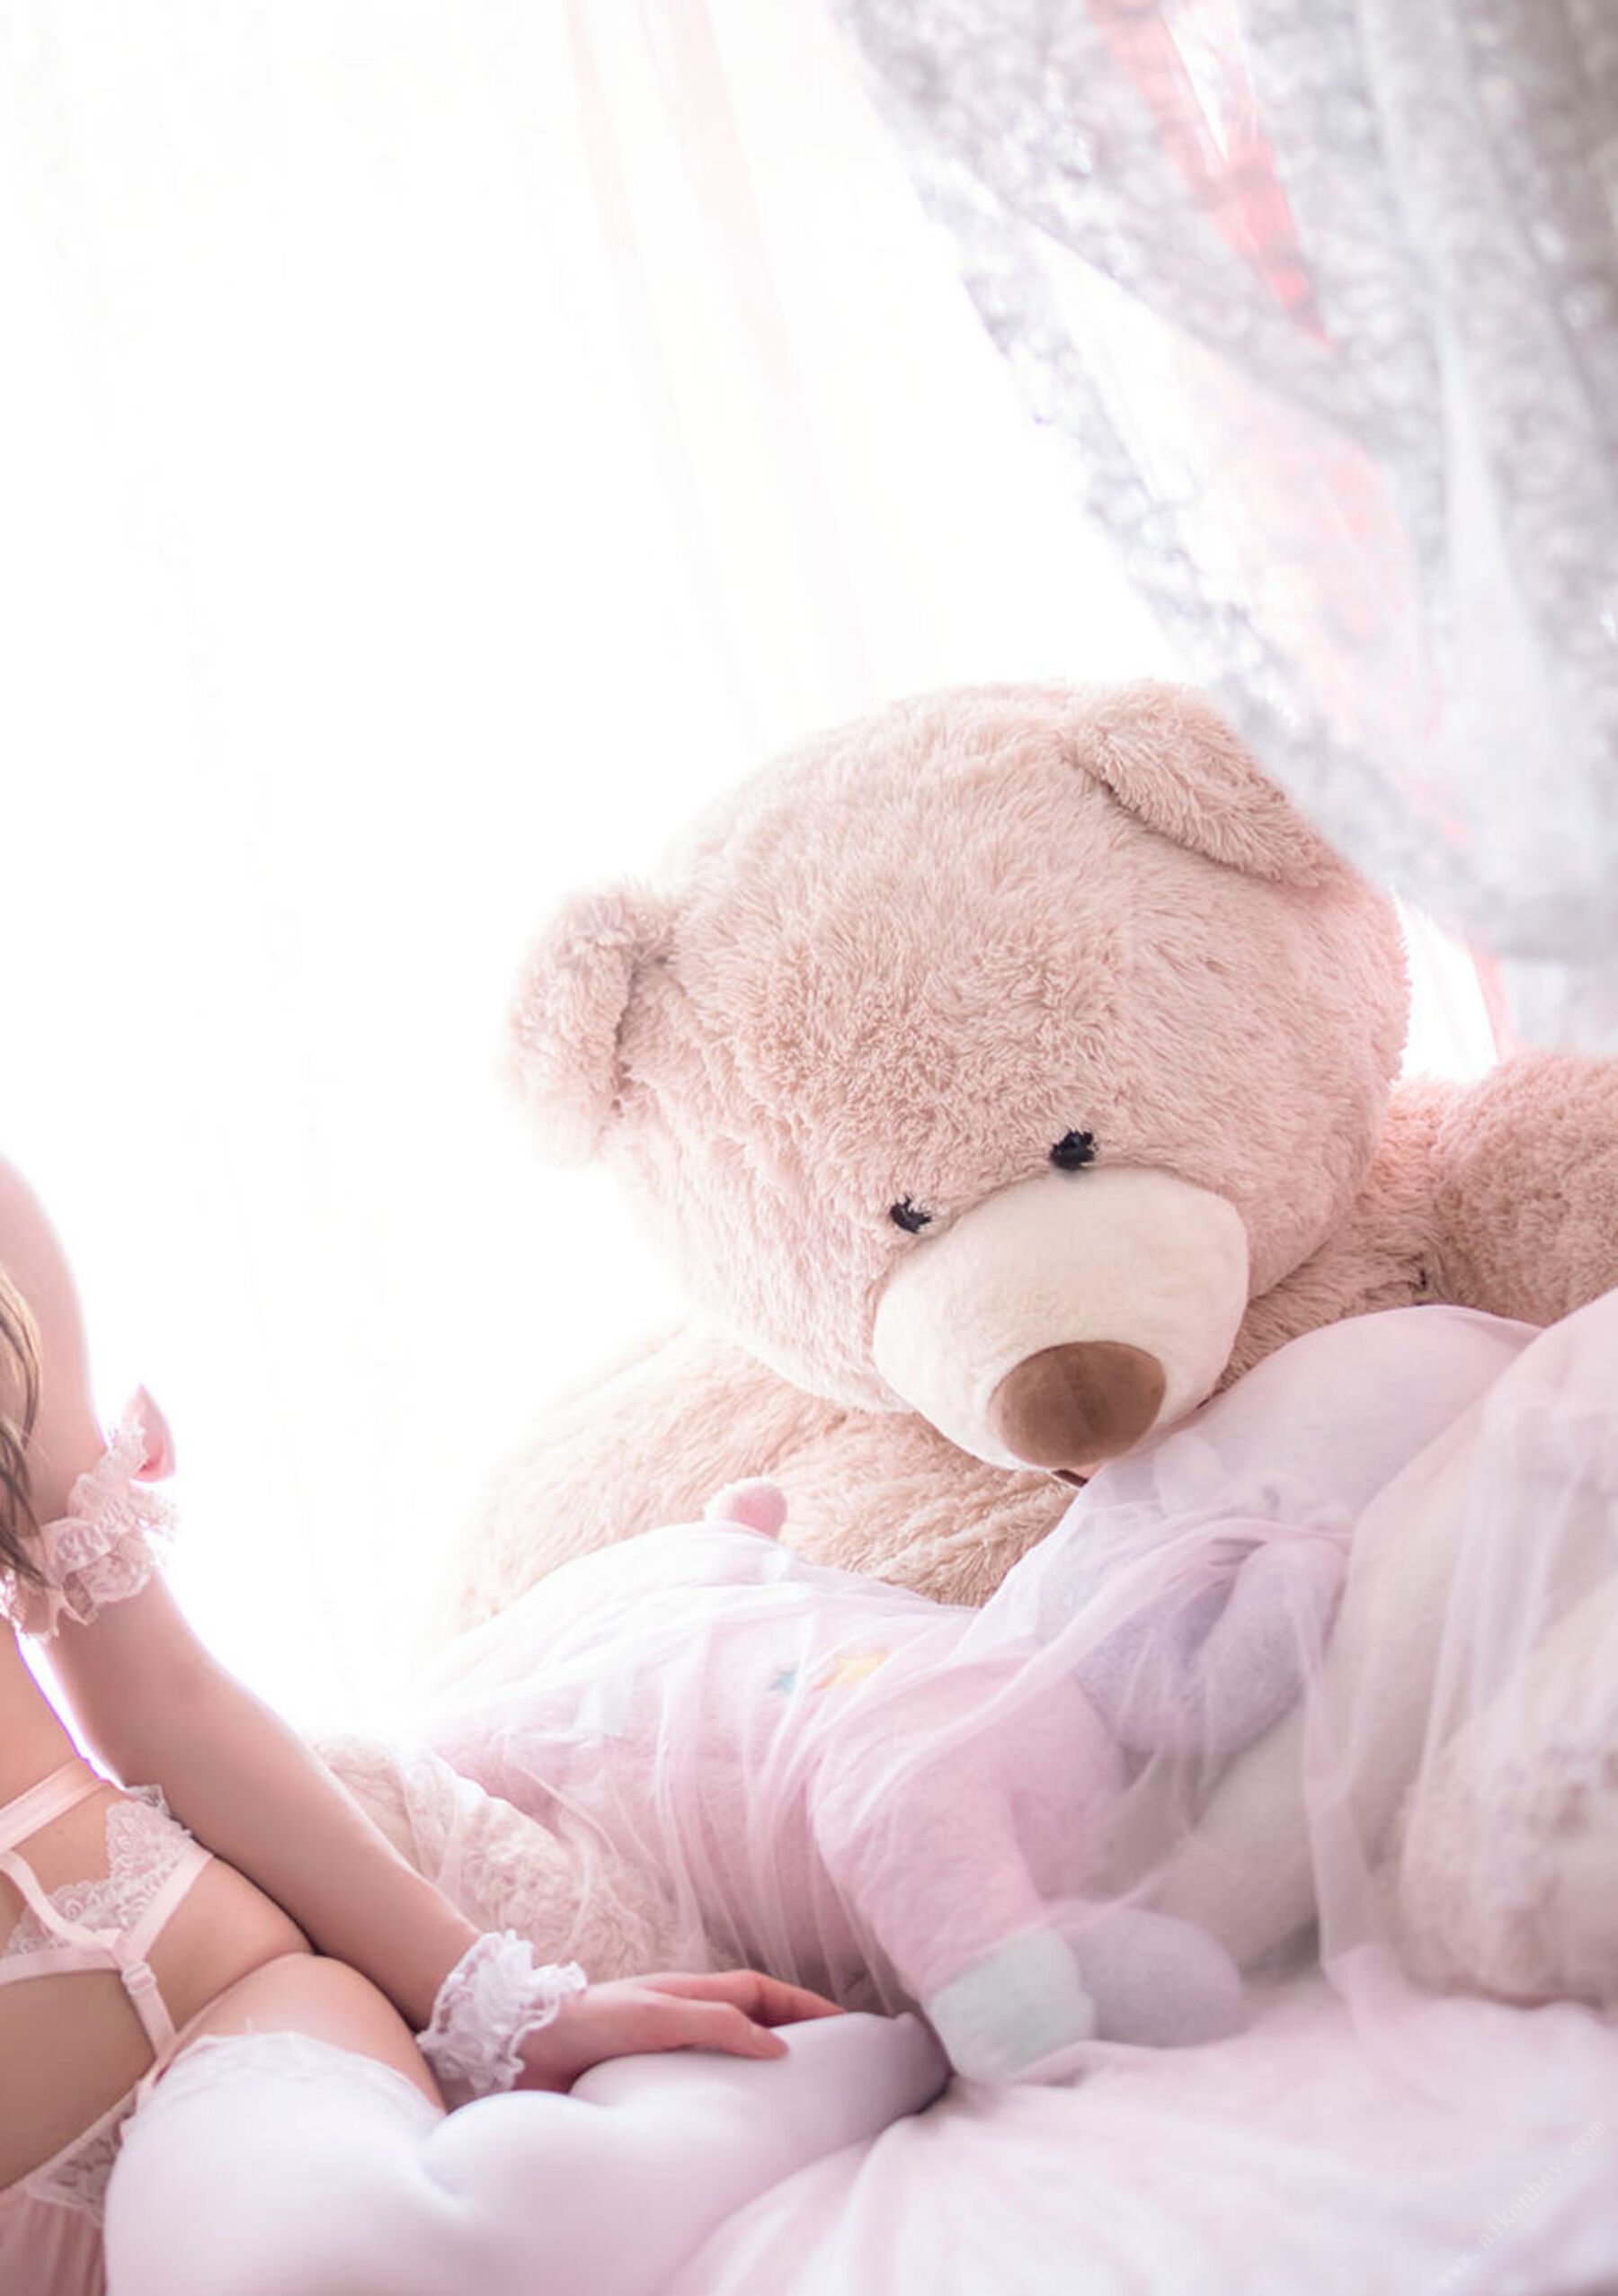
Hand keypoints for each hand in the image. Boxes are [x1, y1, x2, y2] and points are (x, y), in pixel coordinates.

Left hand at [514, 1968, 843, 2092]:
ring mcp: (664, 2050)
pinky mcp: (642, 2083)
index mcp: (692, 1993)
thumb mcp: (661, 2014)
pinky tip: (732, 2126)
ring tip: (794, 2100)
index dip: (806, 2005)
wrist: (523, 2044)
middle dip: (794, 2034)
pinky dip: (724, 2100)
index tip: (848, 2022)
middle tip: (835, 2063)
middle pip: (752, 2021)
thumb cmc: (590, 2019)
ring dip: (760, 2069)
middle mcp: (682, 2018)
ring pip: (726, 2055)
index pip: (763, 1993)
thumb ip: (718, 2025)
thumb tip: (778, 2048)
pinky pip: (697, 2089)